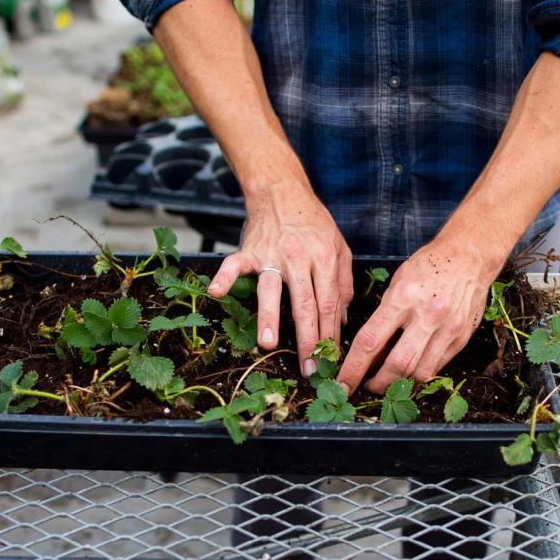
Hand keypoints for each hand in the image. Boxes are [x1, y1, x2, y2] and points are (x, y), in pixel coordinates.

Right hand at [207, 180, 352, 375]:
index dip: (330, 334)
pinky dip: (224, 277)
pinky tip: (216, 293)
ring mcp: (272, 254)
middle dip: (307, 340)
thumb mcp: (339, 247)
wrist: (282, 190)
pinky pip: (234, 265)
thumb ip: (343, 283)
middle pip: (305, 304)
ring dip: (269, 317)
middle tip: (307, 368)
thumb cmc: (313, 223)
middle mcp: (299, 258)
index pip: (329, 304)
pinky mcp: (249, 250)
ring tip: (267, 344)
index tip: (330, 359)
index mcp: (324, 259)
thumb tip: (343, 320)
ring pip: (271, 290)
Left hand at [338, 231, 502, 394]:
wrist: (469, 256)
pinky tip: (411, 370)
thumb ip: (384, 317)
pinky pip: (437, 366)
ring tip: (389, 381)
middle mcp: (428, 316)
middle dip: (378, 384)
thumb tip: (370, 353)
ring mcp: (449, 329)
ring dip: (400, 383)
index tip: (343, 383)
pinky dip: (420, 372)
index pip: (371, 341)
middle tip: (368, 387)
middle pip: (398, 364)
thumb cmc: (428, 266)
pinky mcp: (462, 337)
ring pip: (420, 372)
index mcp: (403, 298)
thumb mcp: (397, 283)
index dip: (354, 368)